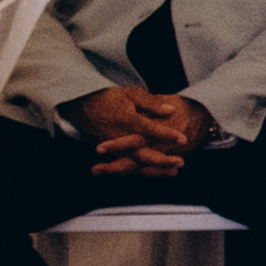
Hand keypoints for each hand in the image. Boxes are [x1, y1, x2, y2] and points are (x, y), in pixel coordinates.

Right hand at [77, 85, 193, 172]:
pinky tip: (164, 172)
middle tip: (180, 162)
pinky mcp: (111, 154)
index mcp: (125, 119)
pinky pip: (128, 166)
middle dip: (160, 160)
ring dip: (155, 169)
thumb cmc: (110, 98)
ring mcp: (113, 148)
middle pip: (140, 153)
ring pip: (134, 163)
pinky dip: (145, 171)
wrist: (82, 106)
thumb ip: (151, 103)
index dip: (165, 134)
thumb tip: (171, 110)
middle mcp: (118, 137)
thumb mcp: (131, 93)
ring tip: (176, 170)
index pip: (147, 129)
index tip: (183, 138)